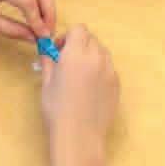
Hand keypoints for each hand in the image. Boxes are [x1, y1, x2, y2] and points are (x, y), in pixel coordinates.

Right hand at [40, 25, 118, 165]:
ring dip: (91, 56)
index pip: (79, 29)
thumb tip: (47, 51)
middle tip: (68, 62)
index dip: (68, 36)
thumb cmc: (57, 110)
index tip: (60, 50)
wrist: (79, 136)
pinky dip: (100, 70)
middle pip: (92, 39)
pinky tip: (90, 88)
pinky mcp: (117, 85)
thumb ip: (48, 61)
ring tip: (80, 75)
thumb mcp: (47, 83)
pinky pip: (109, 68)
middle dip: (80, 45)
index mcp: (76, 54)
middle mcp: (97, 58)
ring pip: (102, 53)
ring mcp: (110, 71)